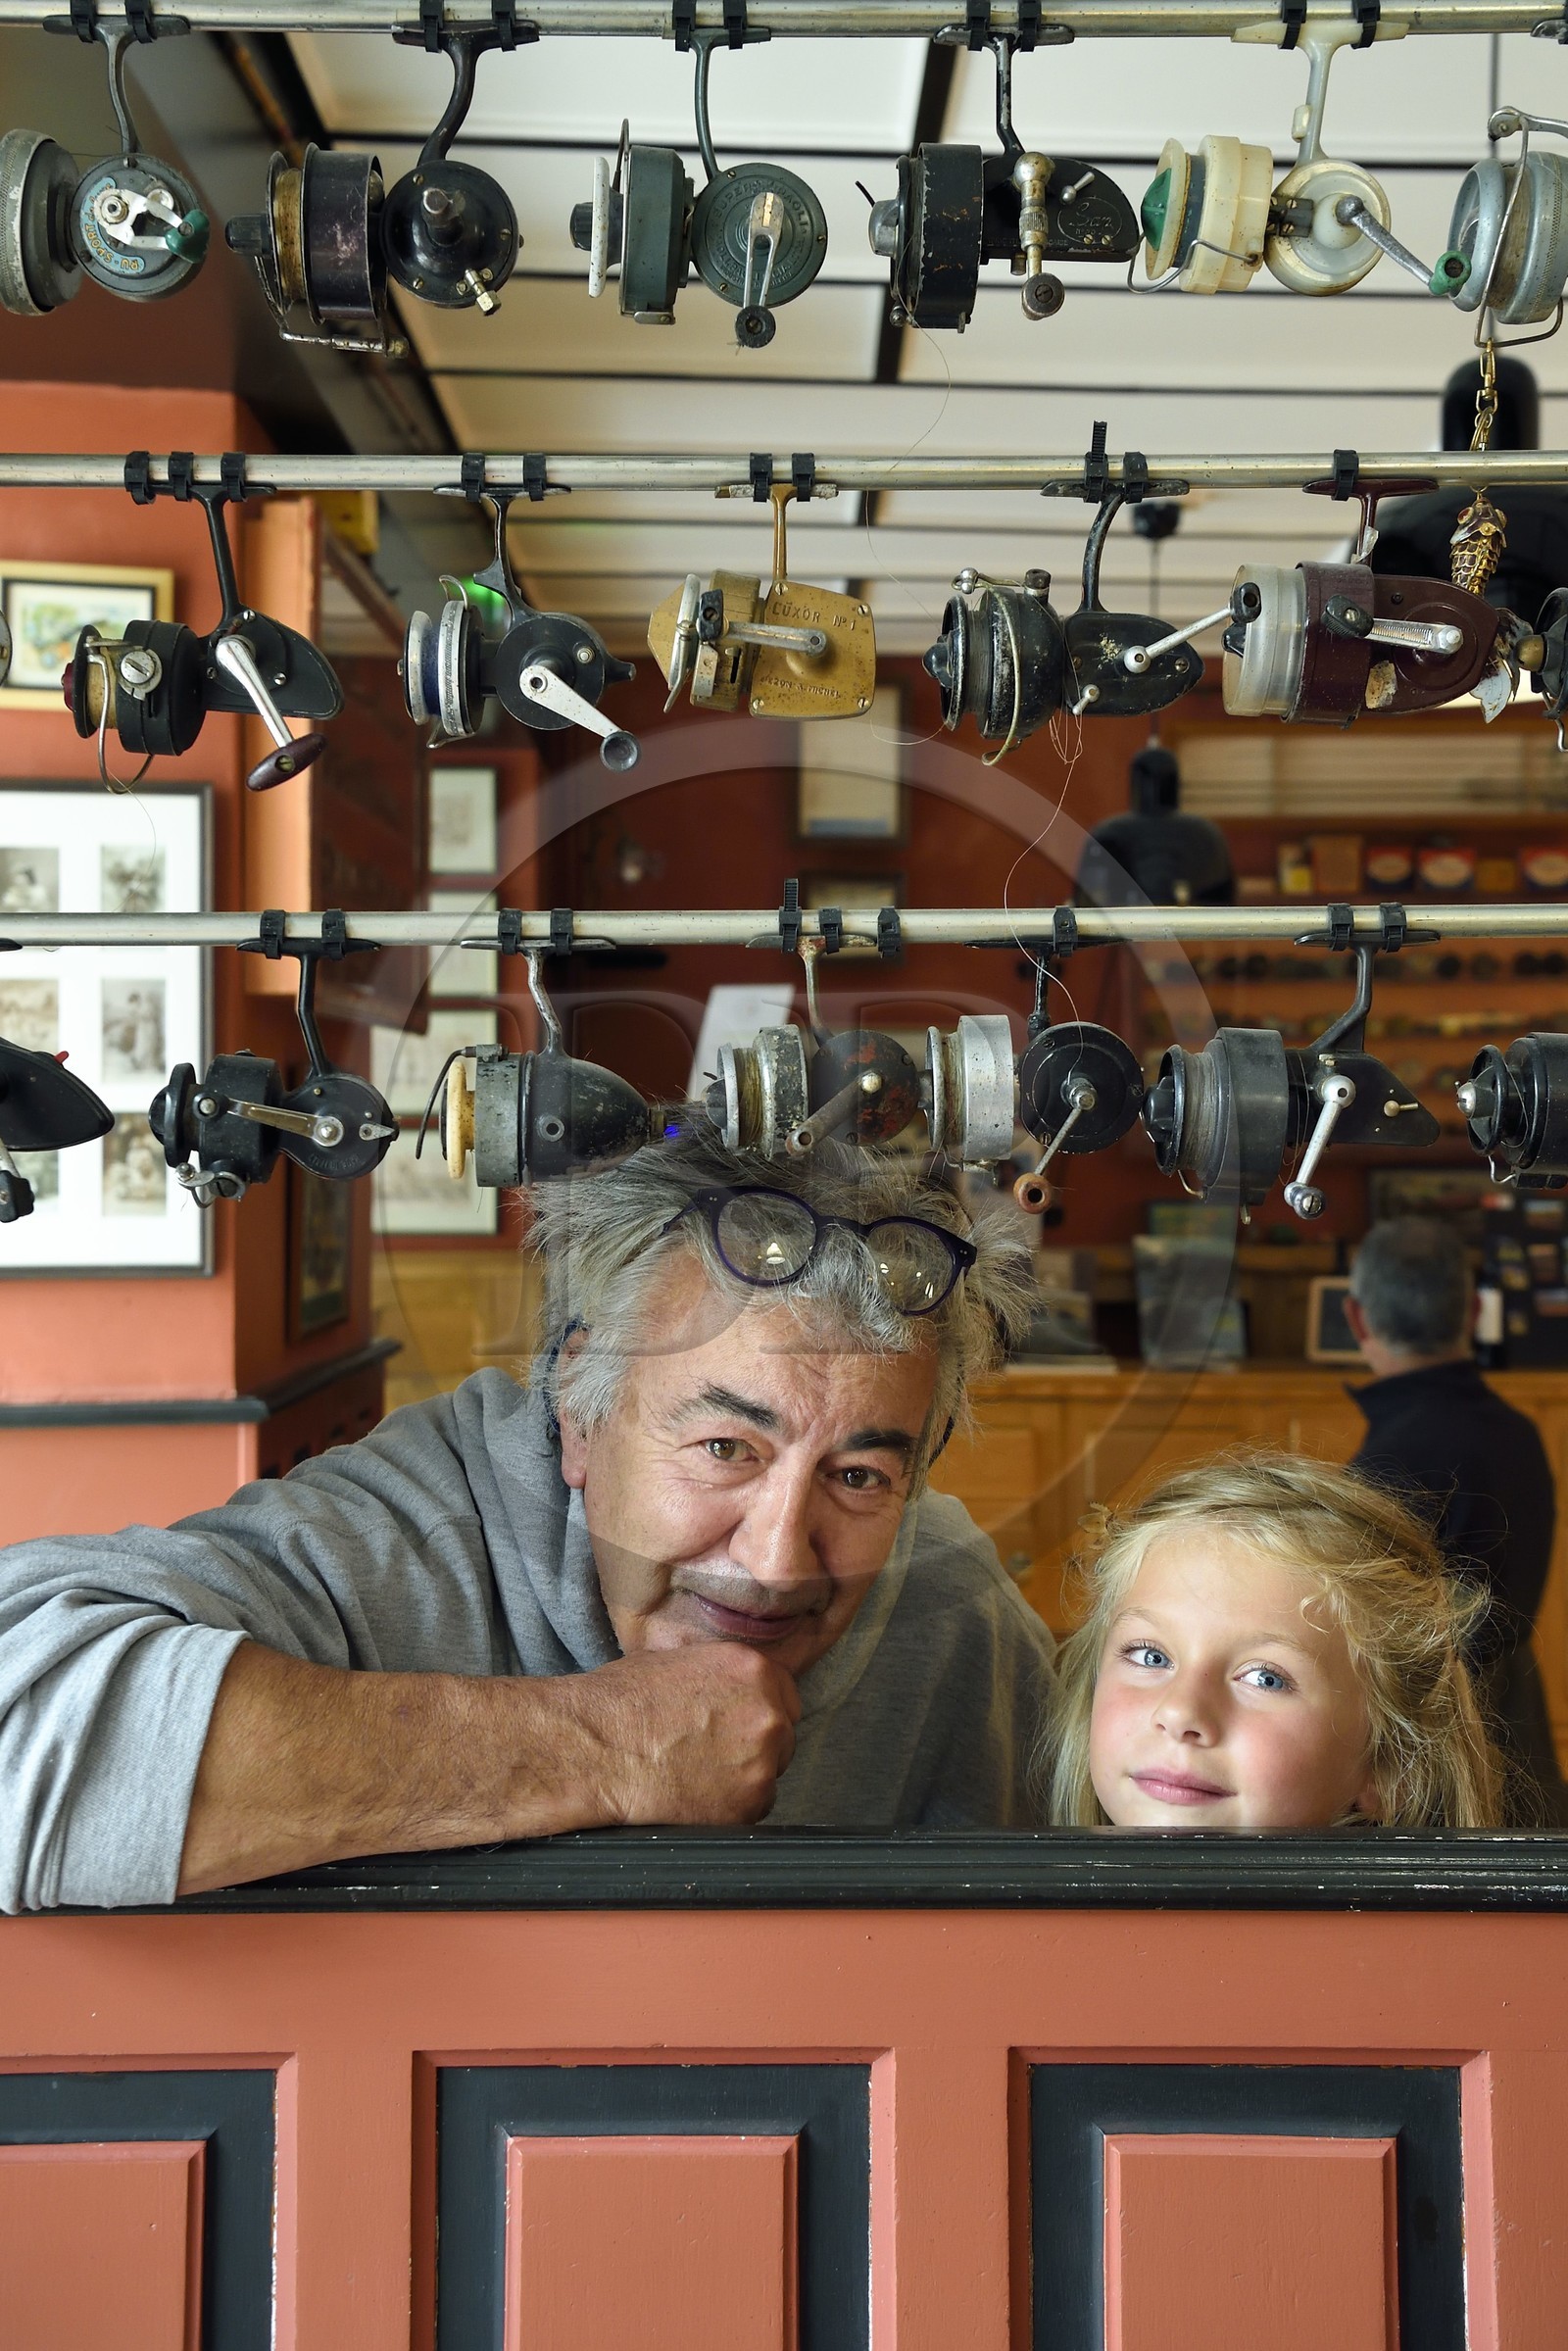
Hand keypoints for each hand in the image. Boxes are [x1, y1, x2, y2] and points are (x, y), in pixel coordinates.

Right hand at [565, 1642, 800, 1825]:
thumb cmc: (620, 1704)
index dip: (760, 1713)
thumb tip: (727, 1689)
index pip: (784, 1695)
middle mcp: (766, 1711)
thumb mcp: (675, 1661)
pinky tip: (695, 1797)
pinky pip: (754, 1810)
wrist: (594, 1748)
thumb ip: (718, 1676)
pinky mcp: (748, 1803)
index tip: (741, 1727)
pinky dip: (730, 1809)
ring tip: (698, 1777)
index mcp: (751, 1668)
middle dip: (756, 1747)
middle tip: (715, 1755)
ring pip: (770, 1775)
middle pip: (783, 1736)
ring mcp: (762, 1760)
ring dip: (743, 1779)